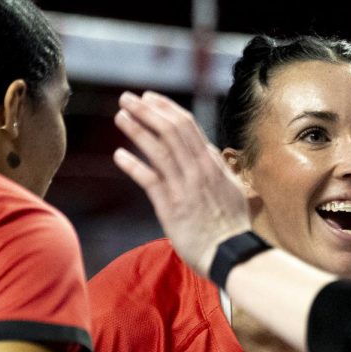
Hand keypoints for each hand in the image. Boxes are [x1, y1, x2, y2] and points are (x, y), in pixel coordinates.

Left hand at [112, 91, 250, 275]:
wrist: (231, 253)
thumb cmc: (231, 225)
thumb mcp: (232, 188)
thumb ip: (218, 167)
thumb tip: (207, 150)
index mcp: (212, 163)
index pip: (187, 126)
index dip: (166, 108)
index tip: (149, 98)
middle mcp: (198, 170)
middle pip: (170, 131)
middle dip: (147, 111)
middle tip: (127, 98)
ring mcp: (184, 187)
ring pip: (159, 150)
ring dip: (137, 130)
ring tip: (120, 116)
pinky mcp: (171, 207)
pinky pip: (150, 181)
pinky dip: (133, 165)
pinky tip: (118, 155)